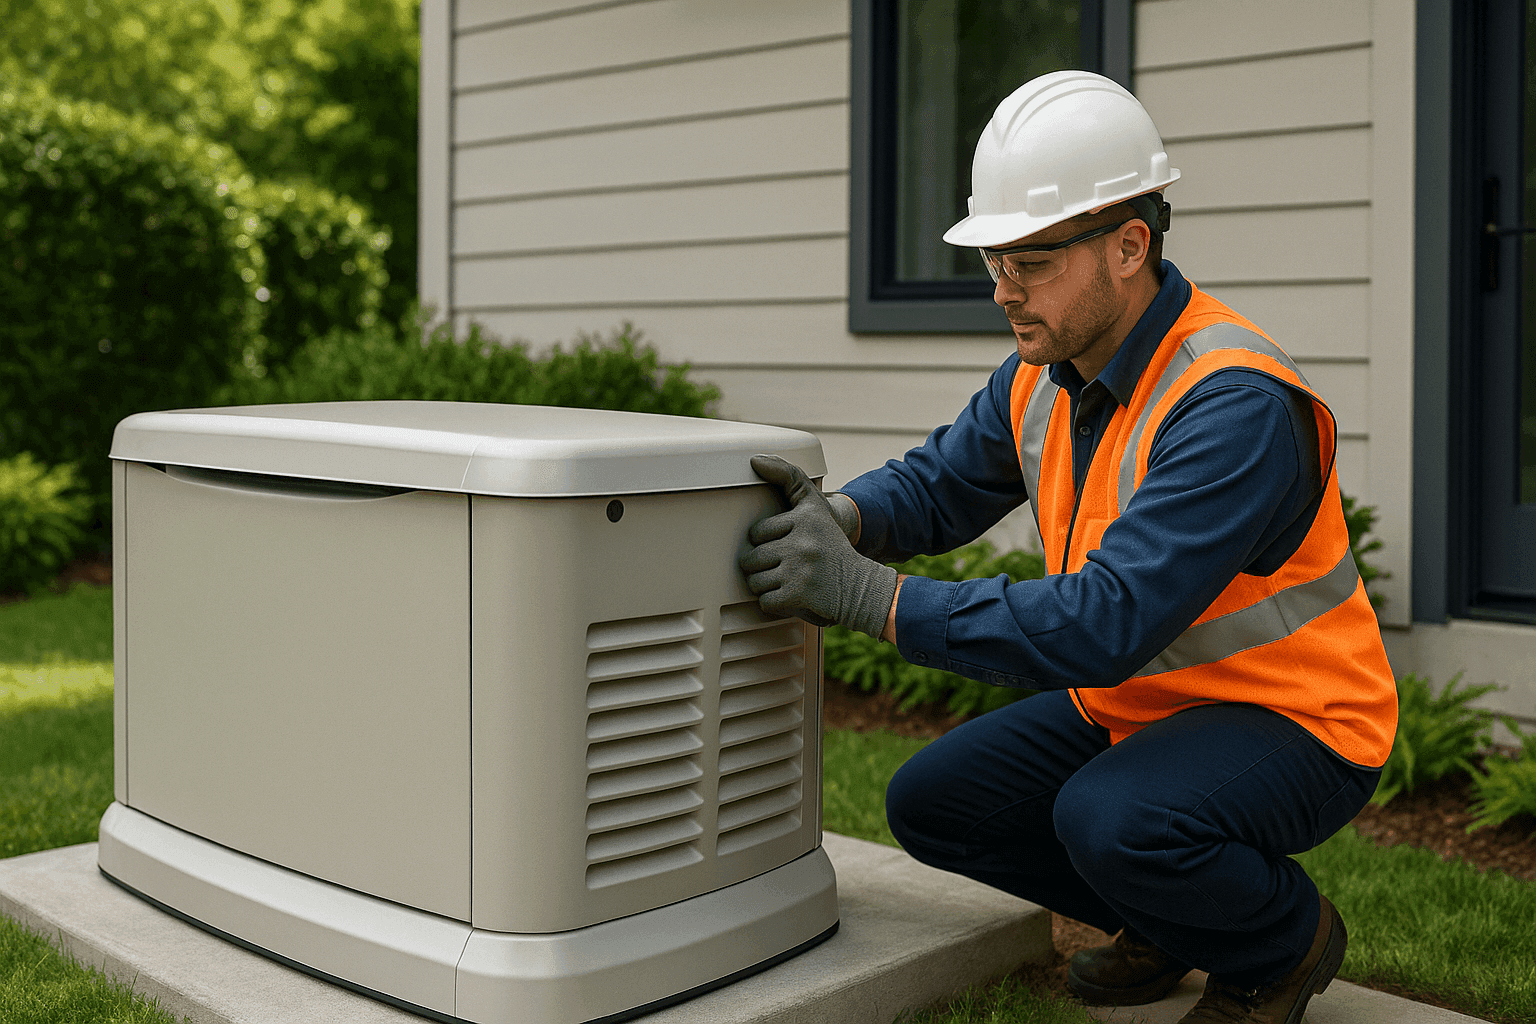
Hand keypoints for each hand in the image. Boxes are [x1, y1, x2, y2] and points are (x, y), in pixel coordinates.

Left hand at [738, 455, 897, 637]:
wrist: (861, 588)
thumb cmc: (831, 548)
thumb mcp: (815, 506)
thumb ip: (788, 478)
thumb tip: (755, 460)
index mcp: (806, 517)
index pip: (757, 533)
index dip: (768, 544)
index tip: (787, 547)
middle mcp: (803, 540)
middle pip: (752, 559)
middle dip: (763, 568)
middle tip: (787, 569)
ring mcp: (800, 568)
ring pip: (755, 582)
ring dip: (767, 587)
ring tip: (789, 582)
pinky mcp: (798, 594)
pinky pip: (766, 602)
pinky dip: (775, 605)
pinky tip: (792, 597)